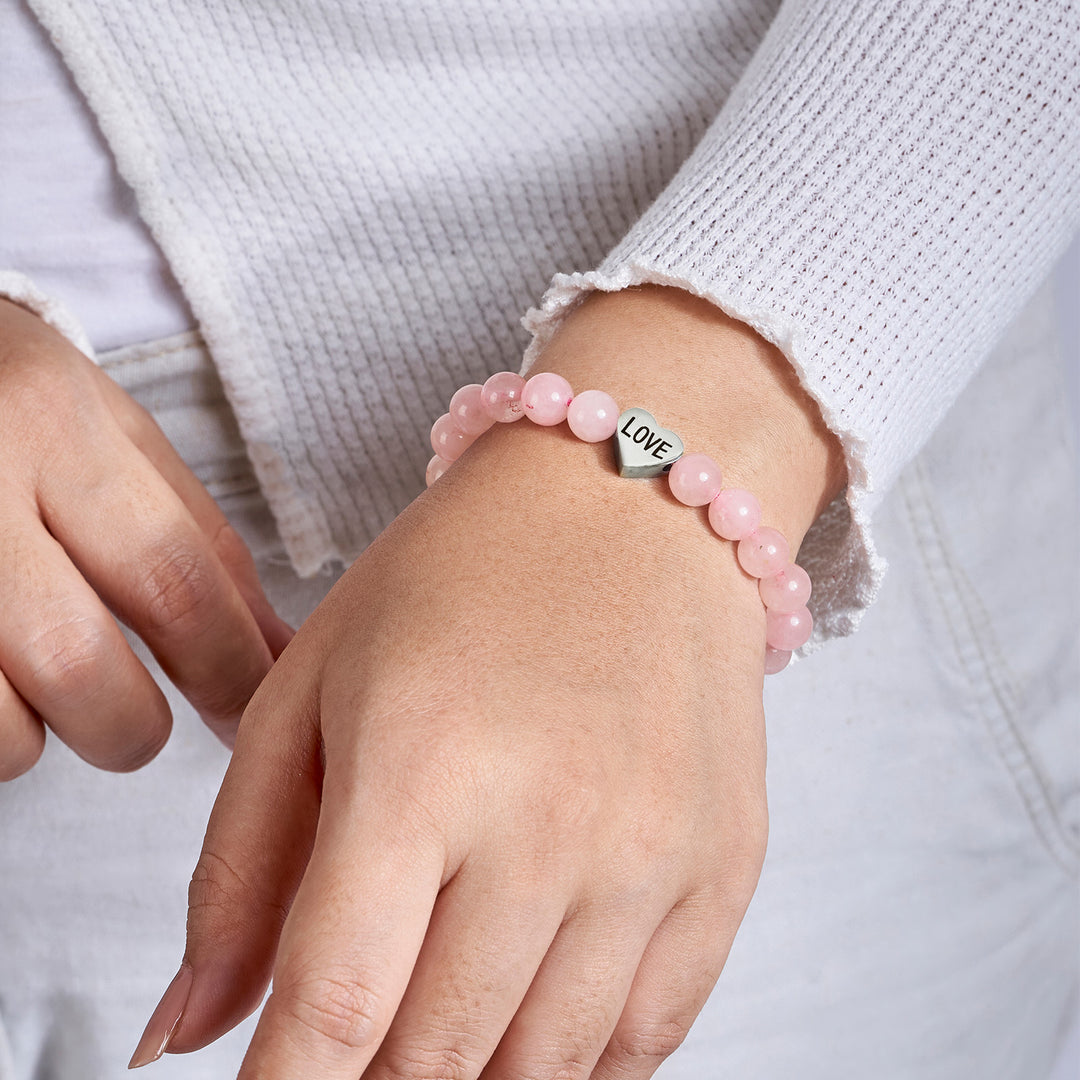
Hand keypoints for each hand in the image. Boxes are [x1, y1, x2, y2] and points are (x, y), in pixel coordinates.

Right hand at [0, 298, 291, 778]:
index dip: (232, 669)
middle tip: (133, 720)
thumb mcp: (108, 429)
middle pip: (75, 665)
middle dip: (129, 728)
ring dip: (33, 735)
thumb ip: (200, 536)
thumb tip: (276, 648)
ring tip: (35, 685)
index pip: (174, 579)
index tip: (251, 708)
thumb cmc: (7, 403)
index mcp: (54, 425)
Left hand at [143, 287, 843, 1076]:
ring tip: (434, 1039)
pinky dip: (574, 1069)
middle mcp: (552, 824)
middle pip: (436, 1060)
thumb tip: (183, 1036)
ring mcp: (655, 854)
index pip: (335, 1008)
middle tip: (354, 1054)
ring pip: (543, 1072)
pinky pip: (649, 1039)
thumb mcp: (314, 684)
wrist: (633, 506)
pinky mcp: (726, 866)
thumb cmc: (461, 578)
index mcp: (421, 765)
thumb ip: (240, 866)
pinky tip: (529, 1028)